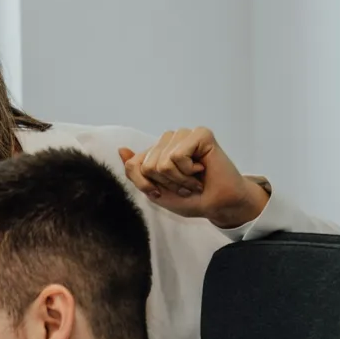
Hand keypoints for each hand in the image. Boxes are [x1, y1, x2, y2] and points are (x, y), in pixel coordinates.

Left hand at [118, 127, 267, 227]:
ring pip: (162, 162)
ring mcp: (185, 134)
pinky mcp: (200, 134)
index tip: (164, 191)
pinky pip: (177, 156)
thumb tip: (121, 149)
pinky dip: (188, 171)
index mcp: (157, 150)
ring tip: (193, 179)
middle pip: (147, 165)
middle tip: (185, 185)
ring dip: (178, 179)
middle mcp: (170, 139)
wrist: (217, 204)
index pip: (133, 165)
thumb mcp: (155, 191)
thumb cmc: (190, 198)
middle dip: (166, 184)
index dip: (146, 185)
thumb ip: (136, 172)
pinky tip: (201, 170)